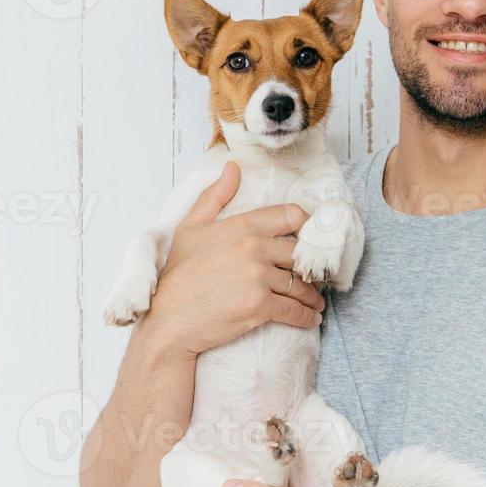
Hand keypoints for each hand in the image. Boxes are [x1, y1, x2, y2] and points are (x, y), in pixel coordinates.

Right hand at [141, 161, 324, 357]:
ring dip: (311, 296)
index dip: (307, 227)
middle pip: (299, 253)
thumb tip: (233, 168)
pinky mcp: (259, 305)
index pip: (291, 216)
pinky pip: (295, 310)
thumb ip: (215, 196)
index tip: (312, 240)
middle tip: (315, 276)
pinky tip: (310, 318)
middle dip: (310, 267)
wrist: (170, 317)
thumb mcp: (191, 227)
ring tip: (314, 302)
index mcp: (241, 226)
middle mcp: (253, 248)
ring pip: (299, 284)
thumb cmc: (179, 274)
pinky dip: (306, 316)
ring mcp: (258, 277)